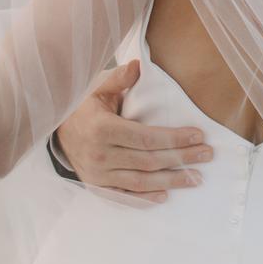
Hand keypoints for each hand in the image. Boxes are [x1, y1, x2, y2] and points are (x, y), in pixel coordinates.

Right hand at [54, 60, 210, 201]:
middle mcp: (100, 154)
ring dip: (171, 181)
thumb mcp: (97, 89)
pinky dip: (144, 198)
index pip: (146, 138)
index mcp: (102, 129)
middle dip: (181, 158)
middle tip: (207, 155)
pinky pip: (123, 195)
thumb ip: (119, 79)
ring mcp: (97, 173)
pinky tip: (165, 196)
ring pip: (140, 181)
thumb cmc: (84, 107)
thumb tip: (138, 66)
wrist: (55, 131)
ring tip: (196, 178)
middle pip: (148, 160)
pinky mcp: (96, 185)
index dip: (174, 138)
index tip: (199, 136)